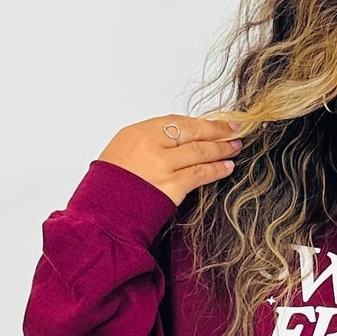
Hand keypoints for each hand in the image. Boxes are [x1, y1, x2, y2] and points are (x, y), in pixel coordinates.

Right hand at [98, 112, 248, 206]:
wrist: (102, 215)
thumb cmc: (108, 189)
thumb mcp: (121, 153)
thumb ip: (147, 144)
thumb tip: (175, 140)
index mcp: (136, 132)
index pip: (175, 121)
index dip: (198, 122)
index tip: (212, 123)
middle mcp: (150, 145)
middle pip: (192, 131)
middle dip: (217, 130)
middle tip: (234, 129)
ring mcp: (162, 165)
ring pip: (200, 151)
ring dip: (222, 149)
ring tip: (235, 147)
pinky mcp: (172, 187)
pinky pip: (200, 174)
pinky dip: (216, 169)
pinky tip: (227, 167)